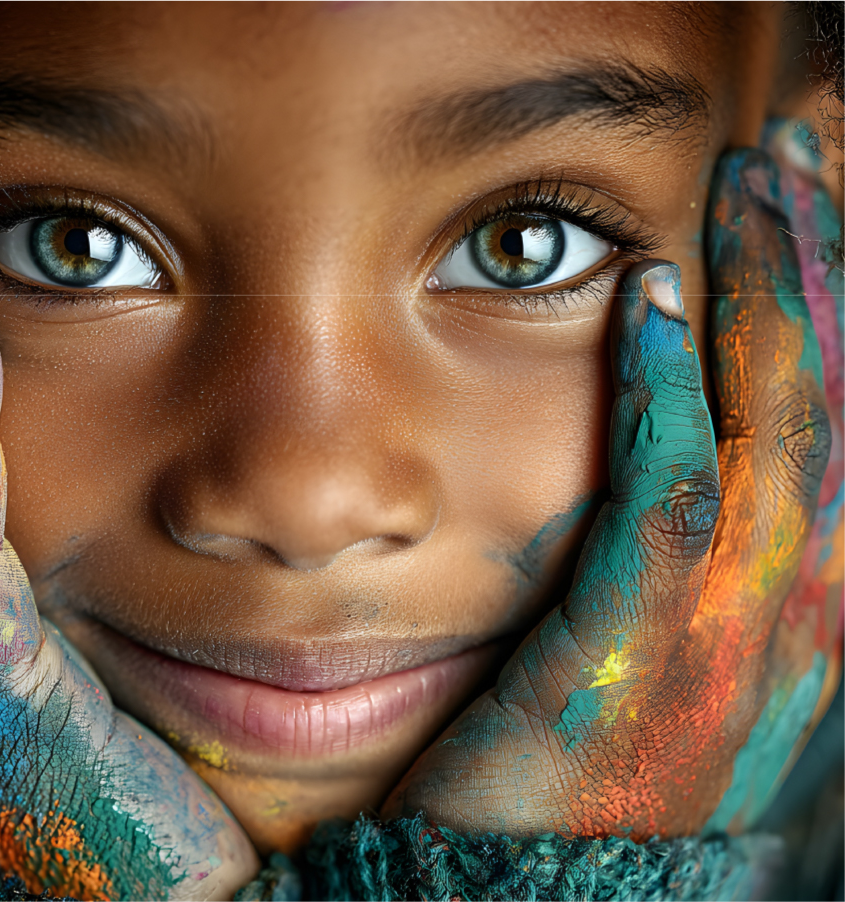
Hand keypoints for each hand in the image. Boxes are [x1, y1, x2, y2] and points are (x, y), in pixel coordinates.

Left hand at [384, 148, 840, 838]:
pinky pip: (667, 487)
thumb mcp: (697, 673)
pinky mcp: (637, 643)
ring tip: (741, 183)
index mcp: (819, 613)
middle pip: (836, 396)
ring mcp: (733, 628)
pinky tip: (644, 301)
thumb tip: (717, 475)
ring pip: (777, 419)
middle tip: (784, 157)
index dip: (837, 307)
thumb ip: (719, 580)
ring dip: (761, 289)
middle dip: (816, 264)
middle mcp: (806, 611)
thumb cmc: (615, 786)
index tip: (806, 213)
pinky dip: (665, 386)